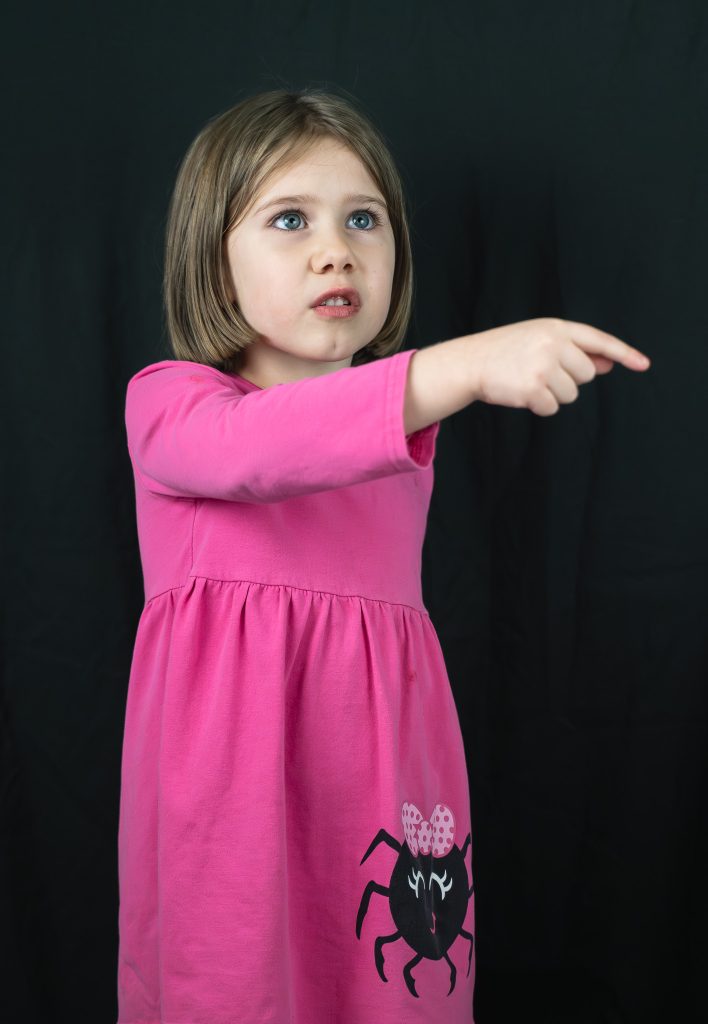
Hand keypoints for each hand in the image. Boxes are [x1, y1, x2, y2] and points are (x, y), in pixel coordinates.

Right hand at [468, 317, 650, 415]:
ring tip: (529, 381)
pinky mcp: (533, 388)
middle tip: (541, 372)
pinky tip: (522, 393)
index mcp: (556, 328)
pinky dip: (540, 406)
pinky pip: (553, 408)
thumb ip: (576, 350)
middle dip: (569, 379)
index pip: (599, 340)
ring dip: (553, 395)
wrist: (470, 362)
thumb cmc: (507, 351)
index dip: (623, 353)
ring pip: (571, 394)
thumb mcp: (542, 341)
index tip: (643, 364)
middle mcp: (553, 344)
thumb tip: (608, 364)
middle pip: (587, 374)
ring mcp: (543, 366)